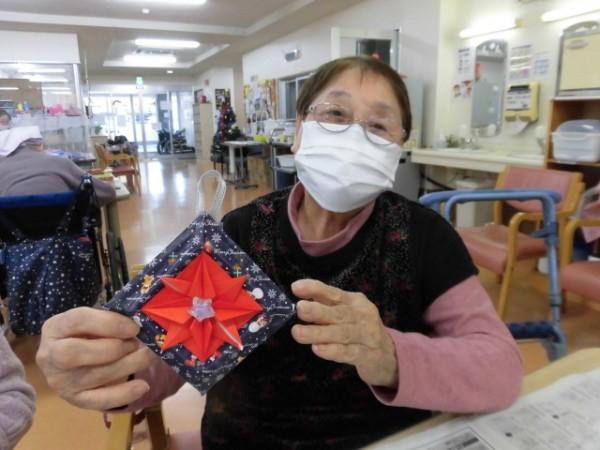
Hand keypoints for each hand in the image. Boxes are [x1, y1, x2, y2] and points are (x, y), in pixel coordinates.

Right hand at [36, 307, 155, 410]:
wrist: (71, 359)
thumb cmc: (87, 333)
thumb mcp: (93, 319)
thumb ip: (110, 319)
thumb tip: (137, 325)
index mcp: (55, 327)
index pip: (77, 320)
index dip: (109, 323)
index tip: (133, 327)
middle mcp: (50, 356)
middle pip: (74, 353)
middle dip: (113, 348)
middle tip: (135, 343)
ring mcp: (60, 381)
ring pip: (94, 376)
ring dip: (127, 365)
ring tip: (145, 356)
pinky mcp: (74, 399)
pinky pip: (98, 401)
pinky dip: (123, 394)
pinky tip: (142, 386)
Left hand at [290, 279, 397, 388]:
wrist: (389, 356)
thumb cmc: (360, 331)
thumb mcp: (347, 314)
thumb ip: (326, 306)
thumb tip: (299, 299)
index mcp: (356, 302)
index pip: (335, 293)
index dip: (316, 289)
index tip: (296, 287)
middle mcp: (363, 316)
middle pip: (340, 313)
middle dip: (318, 311)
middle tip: (300, 309)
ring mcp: (369, 336)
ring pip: (343, 333)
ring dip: (319, 333)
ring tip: (298, 332)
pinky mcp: (370, 356)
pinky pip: (350, 353)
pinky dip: (333, 351)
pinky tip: (318, 349)